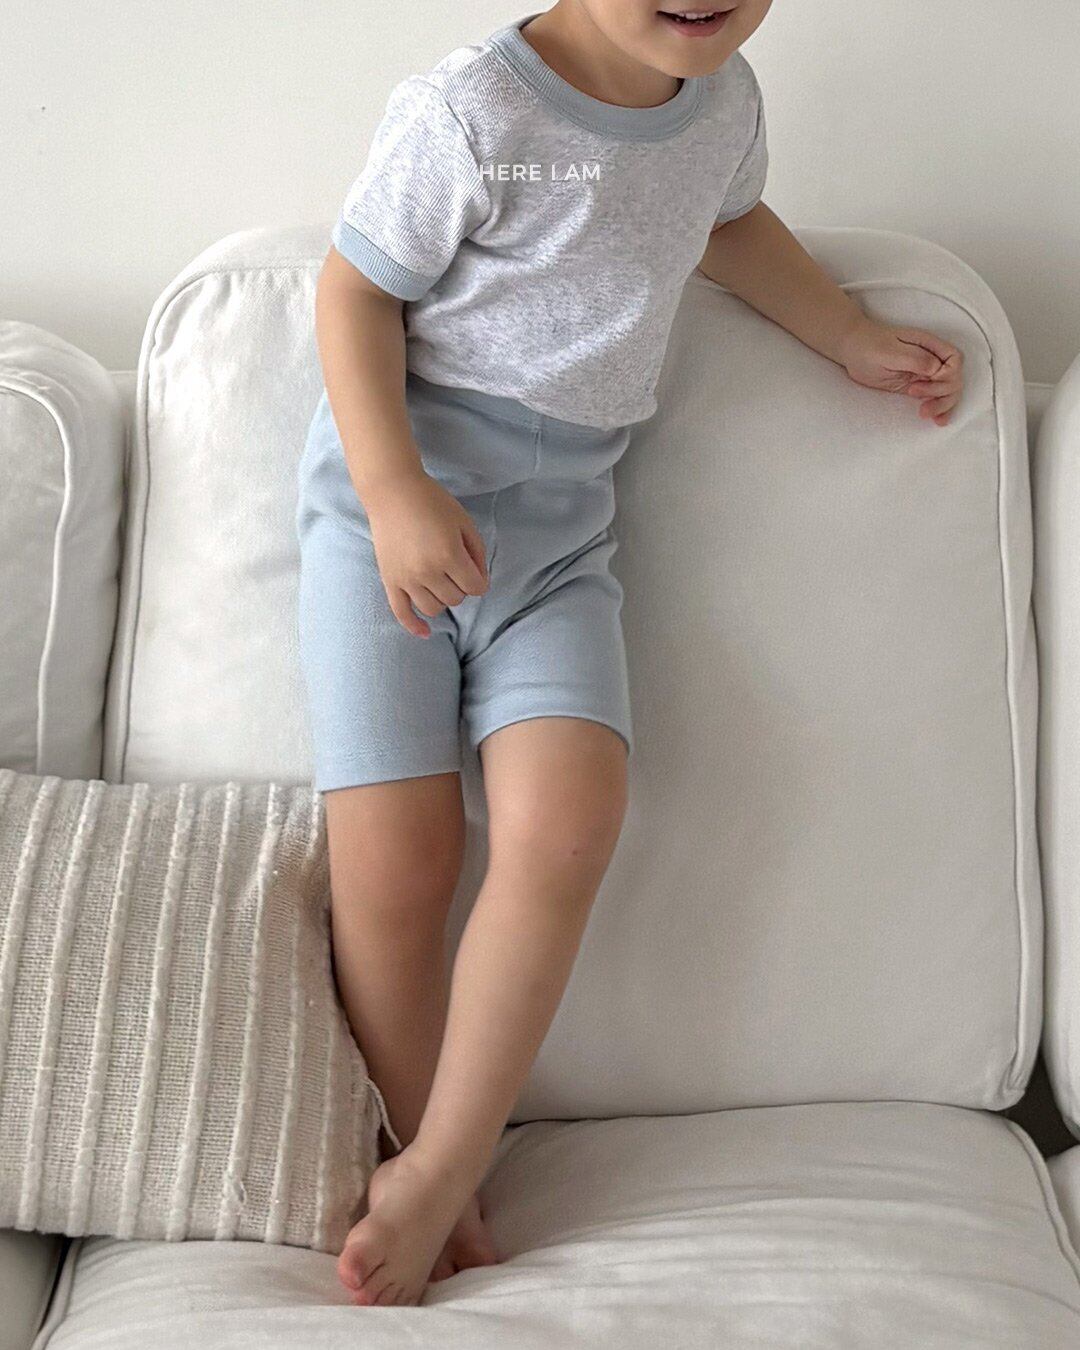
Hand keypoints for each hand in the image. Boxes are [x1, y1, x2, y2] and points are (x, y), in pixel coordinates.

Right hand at [364, 470, 488, 637]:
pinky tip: (426, 633)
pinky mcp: (389, 580)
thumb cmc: (432, 502)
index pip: (475, 588)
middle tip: (454, 568)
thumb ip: (477, 554)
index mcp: (449, 555)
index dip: (479, 581)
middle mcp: (427, 571)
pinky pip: (401, 612)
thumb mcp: (464, 522)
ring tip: (440, 581)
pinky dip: (414, 626)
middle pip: (455, 599)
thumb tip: (480, 582)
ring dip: (442, 599)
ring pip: (433, 608)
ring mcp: (406, 578)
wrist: (392, 491)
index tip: (473, 571)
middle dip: (460, 587)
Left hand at [837, 316, 963, 426]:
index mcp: (930, 345)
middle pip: (954, 379)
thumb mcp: (892, 351)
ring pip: (947, 392)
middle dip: (942, 393)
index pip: (954, 361)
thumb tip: (937, 369)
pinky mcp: (916, 387)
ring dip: (942, 405)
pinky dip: (939, 410)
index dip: (948, 374)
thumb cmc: (870, 345)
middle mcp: (931, 360)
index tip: (927, 380)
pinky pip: (933, 399)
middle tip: (918, 398)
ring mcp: (924, 375)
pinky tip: (938, 421)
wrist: (853, 351)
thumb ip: (916, 359)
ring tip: (924, 413)